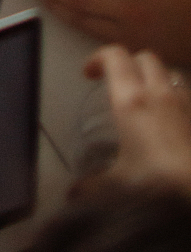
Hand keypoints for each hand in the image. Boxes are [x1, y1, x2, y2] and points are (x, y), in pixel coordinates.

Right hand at [82, 46, 190, 199]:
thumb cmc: (157, 179)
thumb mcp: (120, 184)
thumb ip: (93, 186)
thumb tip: (72, 195)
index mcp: (130, 99)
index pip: (115, 56)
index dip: (99, 58)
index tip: (89, 74)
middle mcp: (156, 92)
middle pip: (144, 57)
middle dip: (129, 63)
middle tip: (117, 83)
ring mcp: (182, 101)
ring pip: (168, 71)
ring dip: (155, 76)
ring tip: (146, 95)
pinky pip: (184, 93)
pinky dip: (174, 96)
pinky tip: (170, 116)